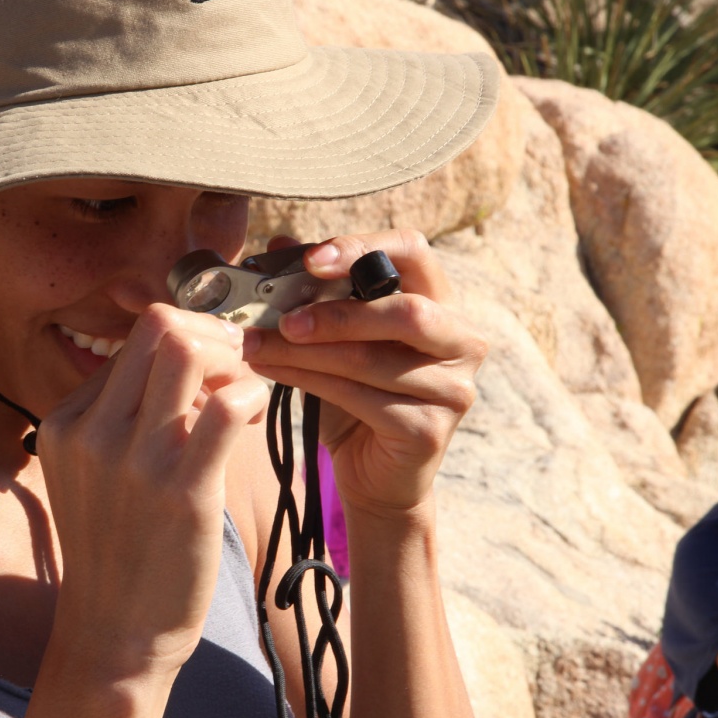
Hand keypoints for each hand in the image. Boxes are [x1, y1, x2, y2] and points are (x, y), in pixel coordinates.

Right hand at [36, 304, 268, 678]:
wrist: (114, 634)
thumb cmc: (115, 552)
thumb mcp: (89, 474)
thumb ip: (117, 418)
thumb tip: (180, 361)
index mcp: (65, 422)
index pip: (133, 339)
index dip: (186, 339)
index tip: (212, 368)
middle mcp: (92, 432)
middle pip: (158, 326)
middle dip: (213, 332)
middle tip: (237, 365)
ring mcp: (135, 461)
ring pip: (188, 352)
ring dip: (234, 359)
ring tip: (245, 391)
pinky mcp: (182, 493)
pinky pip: (226, 406)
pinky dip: (252, 394)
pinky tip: (256, 416)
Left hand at [242, 230, 486, 516]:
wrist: (373, 475)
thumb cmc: (355, 396)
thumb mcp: (334, 338)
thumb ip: (315, 292)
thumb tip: (279, 242)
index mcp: (441, 302)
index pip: (414, 251)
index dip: (362, 247)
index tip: (311, 261)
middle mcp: (462, 341)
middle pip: (405, 311)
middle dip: (336, 313)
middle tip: (282, 319)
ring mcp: (453, 389)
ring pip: (371, 359)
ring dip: (305, 352)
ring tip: (256, 346)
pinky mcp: (430, 430)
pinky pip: (362, 398)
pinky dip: (309, 382)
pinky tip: (272, 373)